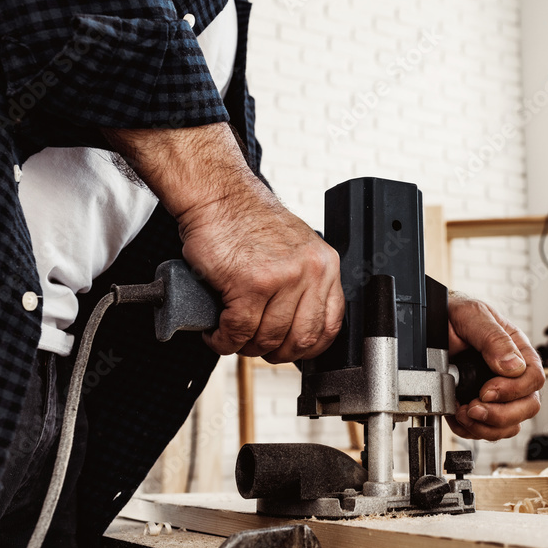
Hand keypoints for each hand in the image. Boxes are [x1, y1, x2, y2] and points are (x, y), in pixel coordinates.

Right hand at [102, 123, 343, 361]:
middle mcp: (309, 271)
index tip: (293, 352)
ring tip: (232, 336)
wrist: (217, 196)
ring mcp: (281, 278)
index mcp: (325, 264)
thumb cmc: (247, 221)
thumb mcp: (296, 248)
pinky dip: (224, 340)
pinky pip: (239, 330)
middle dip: (276, 352)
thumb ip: (305, 282)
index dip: (309, 347)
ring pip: (268, 337)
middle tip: (257, 347)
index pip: (331, 324)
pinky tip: (216, 334)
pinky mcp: (249, 284)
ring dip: (245, 346)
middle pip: (300, 337)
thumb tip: (302, 324)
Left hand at [445, 294, 543, 440]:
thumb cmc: (453, 314)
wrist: (427, 324)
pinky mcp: (479, 405)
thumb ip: (494, 338)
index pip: (534, 378)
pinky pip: (487, 430)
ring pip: (510, 424)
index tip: (487, 390)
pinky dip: (471, 429)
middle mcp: (511, 374)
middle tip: (474, 408)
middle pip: (528, 406)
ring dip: (486, 426)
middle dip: (500, 414)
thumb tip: (513, 366)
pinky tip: (457, 415)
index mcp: (517, 349)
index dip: (513, 390)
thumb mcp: (472, 316)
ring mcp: (497, 393)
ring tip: (463, 412)